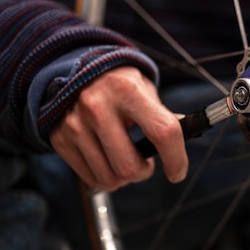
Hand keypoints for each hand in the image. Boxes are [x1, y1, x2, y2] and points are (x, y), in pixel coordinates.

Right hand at [50, 66, 187, 190]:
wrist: (77, 70)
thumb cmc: (120, 84)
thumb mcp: (145, 90)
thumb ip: (164, 115)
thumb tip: (189, 133)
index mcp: (127, 89)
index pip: (162, 132)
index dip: (176, 158)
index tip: (178, 172)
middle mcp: (97, 106)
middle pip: (130, 166)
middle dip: (144, 172)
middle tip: (146, 164)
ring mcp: (75, 124)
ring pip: (111, 178)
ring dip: (126, 178)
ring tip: (126, 160)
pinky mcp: (60, 138)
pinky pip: (92, 179)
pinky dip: (107, 179)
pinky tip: (110, 162)